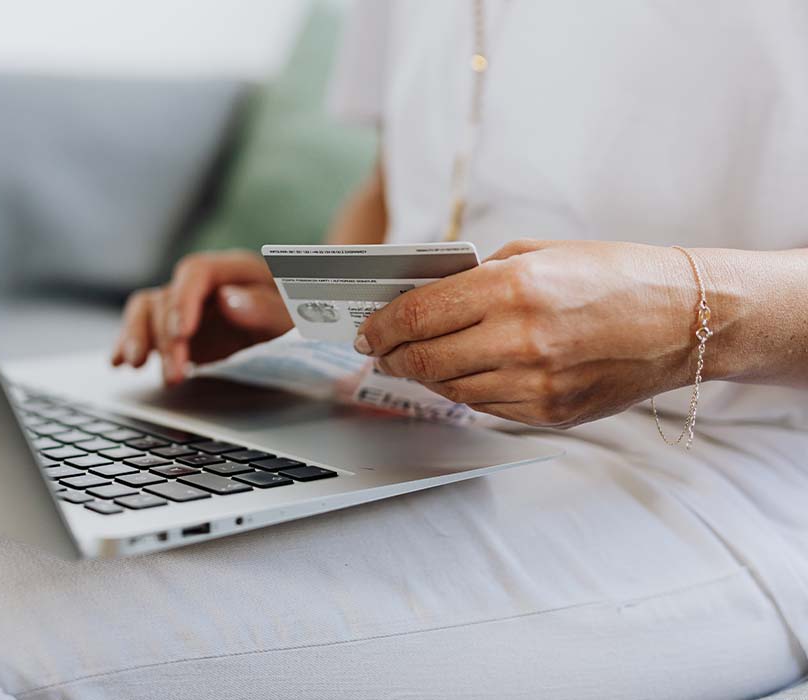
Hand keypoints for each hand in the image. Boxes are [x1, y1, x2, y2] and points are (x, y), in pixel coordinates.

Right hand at [111, 250, 292, 384]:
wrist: (299, 330)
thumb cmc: (300, 318)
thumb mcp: (295, 316)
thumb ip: (267, 308)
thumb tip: (230, 301)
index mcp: (234, 270)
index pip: (196, 271)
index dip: (184, 299)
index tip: (182, 332)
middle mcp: (203, 284)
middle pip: (168, 297)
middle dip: (166, 338)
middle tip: (176, 374)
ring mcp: (185, 306)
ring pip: (146, 310)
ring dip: (138, 338)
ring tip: (134, 366)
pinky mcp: (174, 330)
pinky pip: (143, 329)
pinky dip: (128, 344)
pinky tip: (118, 362)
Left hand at [355, 239, 700, 427]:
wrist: (685, 318)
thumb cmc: (613, 275)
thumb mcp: (539, 253)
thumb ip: (477, 276)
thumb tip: (421, 296)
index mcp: (514, 288)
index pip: (419, 314)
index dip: (381, 325)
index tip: (366, 329)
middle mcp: (521, 340)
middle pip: (423, 359)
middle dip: (390, 355)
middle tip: (378, 351)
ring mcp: (536, 384)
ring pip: (449, 388)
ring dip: (423, 375)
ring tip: (413, 361)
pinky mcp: (550, 414)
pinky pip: (485, 406)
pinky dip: (463, 390)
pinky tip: (460, 374)